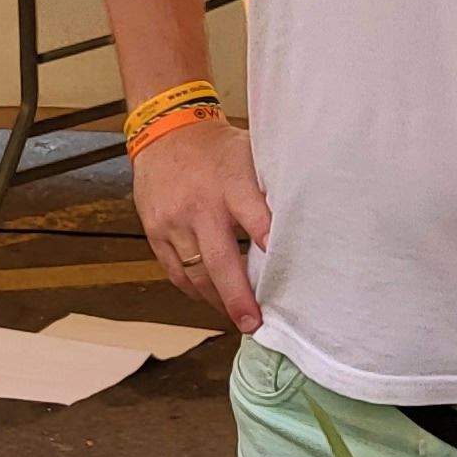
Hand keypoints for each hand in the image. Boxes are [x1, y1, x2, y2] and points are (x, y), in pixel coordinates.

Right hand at [133, 118, 270, 332]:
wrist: (165, 132)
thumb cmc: (219, 149)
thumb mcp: (251, 155)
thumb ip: (271, 189)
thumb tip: (302, 223)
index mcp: (231, 182)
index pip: (254, 217)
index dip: (270, 244)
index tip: (288, 270)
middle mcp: (199, 205)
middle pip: (220, 260)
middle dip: (238, 297)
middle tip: (254, 324)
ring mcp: (173, 221)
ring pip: (195, 273)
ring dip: (217, 300)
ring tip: (237, 319)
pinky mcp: (155, 232)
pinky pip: (175, 271)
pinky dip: (194, 290)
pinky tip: (211, 300)